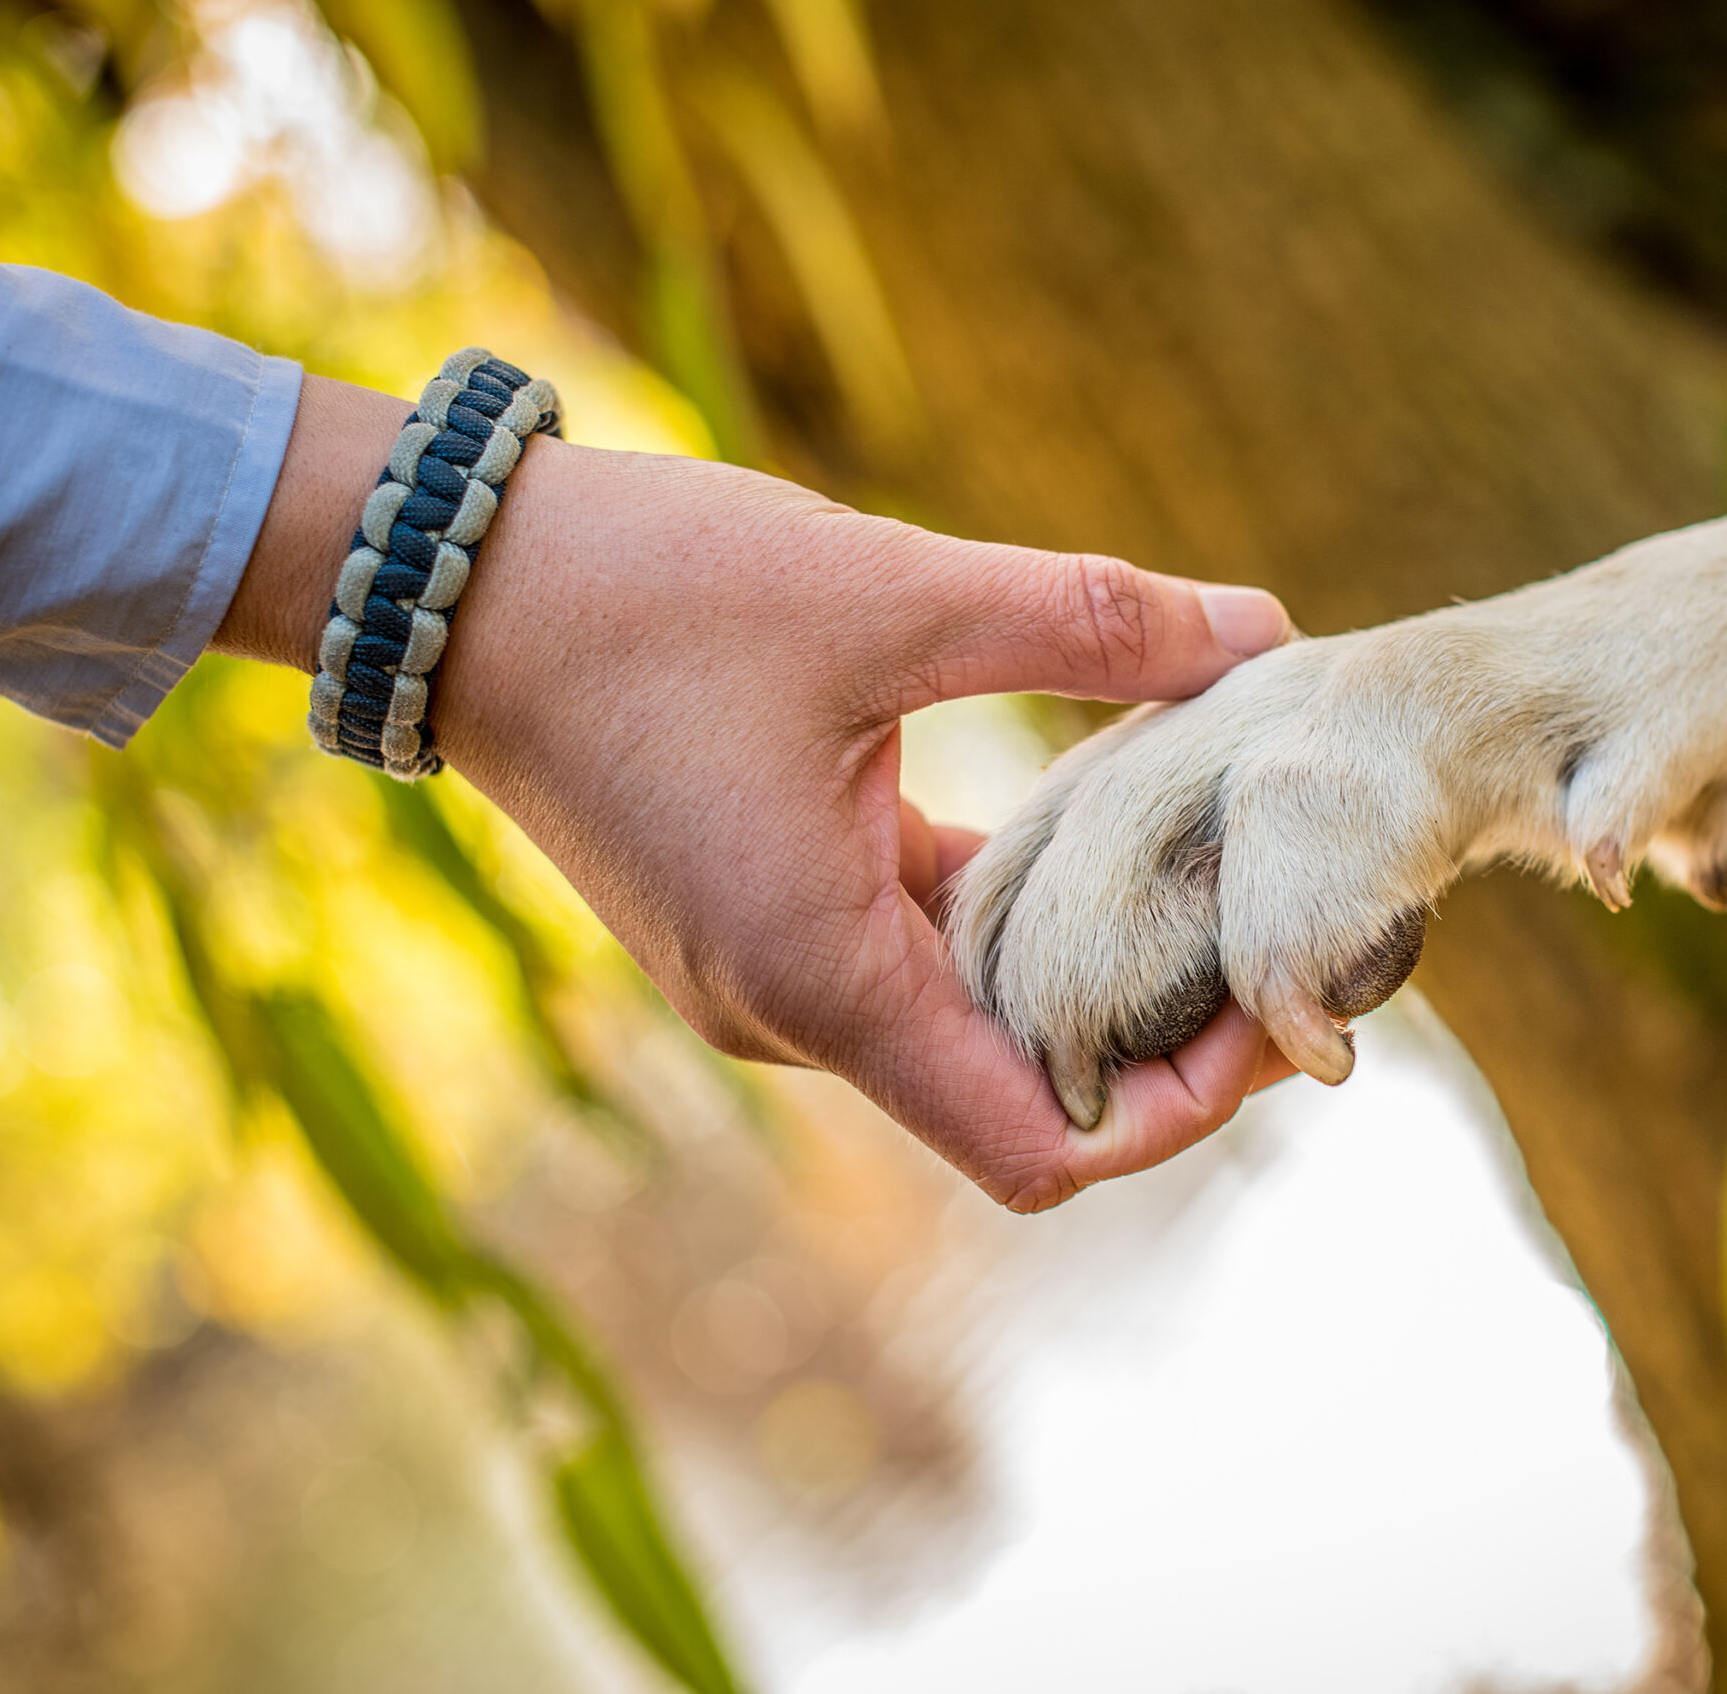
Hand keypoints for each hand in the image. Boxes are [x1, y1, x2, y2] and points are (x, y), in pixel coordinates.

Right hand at [218, 376, 1297, 1209]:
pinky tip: (1099, 823)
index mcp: (823, 980)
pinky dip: (1011, 911)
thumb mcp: (887, 592)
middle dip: (1160, 1032)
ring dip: (1090, 965)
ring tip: (1217, 872)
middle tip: (1282, 925)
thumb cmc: (644, 591)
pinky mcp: (764, 912)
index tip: (1276, 1014)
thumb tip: (1259, 627)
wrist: (445, 578)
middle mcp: (797, 1011)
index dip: (1176, 1109)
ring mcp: (774, 970)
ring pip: (974, 1017)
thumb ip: (1088, 621)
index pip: (1040, 1148)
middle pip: (1022, 1093)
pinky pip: (915, 949)